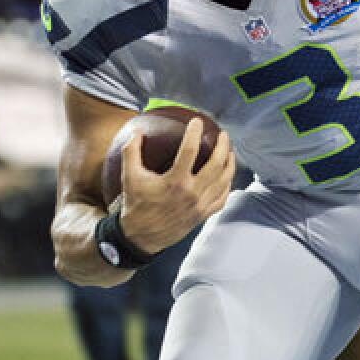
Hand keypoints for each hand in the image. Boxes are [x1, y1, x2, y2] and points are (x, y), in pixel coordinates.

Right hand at [118, 118, 234, 253]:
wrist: (141, 237)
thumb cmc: (136, 205)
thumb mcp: (129, 177)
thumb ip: (131, 152)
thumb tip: (137, 132)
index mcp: (175, 182)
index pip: (189, 151)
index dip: (194, 133)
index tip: (197, 122)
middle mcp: (192, 193)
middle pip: (216, 164)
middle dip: (222, 146)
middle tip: (222, 135)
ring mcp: (201, 205)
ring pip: (224, 180)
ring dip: (229, 163)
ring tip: (229, 151)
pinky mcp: (204, 214)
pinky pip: (223, 197)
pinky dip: (228, 184)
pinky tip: (227, 175)